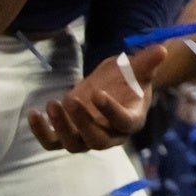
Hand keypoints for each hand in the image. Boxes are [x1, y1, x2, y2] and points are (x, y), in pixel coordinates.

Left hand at [27, 48, 163, 151]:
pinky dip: (41, 132)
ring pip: (74, 144)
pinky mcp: (68, 135)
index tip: (97, 93)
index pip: (123, 122)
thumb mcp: (136, 68)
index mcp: (131, 120)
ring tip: (52, 104)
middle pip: (97, 141)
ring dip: (61, 127)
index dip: (110, 111)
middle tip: (70, 100)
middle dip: (82, 123)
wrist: (112, 87)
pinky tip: (34, 114)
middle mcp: (111, 135)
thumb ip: (147, 62)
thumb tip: (162, 50)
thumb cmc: (127, 79)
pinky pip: (52, 142)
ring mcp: (87, 138)